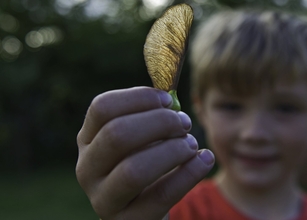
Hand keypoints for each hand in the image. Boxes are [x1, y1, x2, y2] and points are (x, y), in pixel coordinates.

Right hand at [76, 87, 214, 219]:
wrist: (143, 208)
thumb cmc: (144, 161)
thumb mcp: (140, 138)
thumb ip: (150, 117)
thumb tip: (171, 98)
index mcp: (88, 140)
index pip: (102, 108)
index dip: (138, 98)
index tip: (168, 100)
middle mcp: (87, 168)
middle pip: (117, 134)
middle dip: (159, 122)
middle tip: (184, 122)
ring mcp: (103, 199)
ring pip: (134, 169)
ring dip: (172, 150)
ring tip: (191, 144)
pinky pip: (161, 196)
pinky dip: (189, 174)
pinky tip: (205, 159)